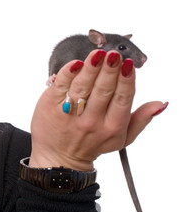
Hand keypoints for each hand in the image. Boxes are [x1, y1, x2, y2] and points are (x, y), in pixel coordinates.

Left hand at [30, 49, 166, 170]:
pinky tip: (75, 63)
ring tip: (98, 54)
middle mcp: (91, 121)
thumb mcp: (122, 138)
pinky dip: (67, 74)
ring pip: (82, 87)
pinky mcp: (51, 106)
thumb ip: (141, 119)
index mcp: (112, 127)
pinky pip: (60, 87)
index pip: (122, 99)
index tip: (129, 64)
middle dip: (110, 70)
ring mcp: (70, 113)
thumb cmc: (93, 142)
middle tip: (114, 54)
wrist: (60, 158)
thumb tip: (160, 103)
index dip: (126, 81)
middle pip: (103, 90)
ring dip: (91, 68)